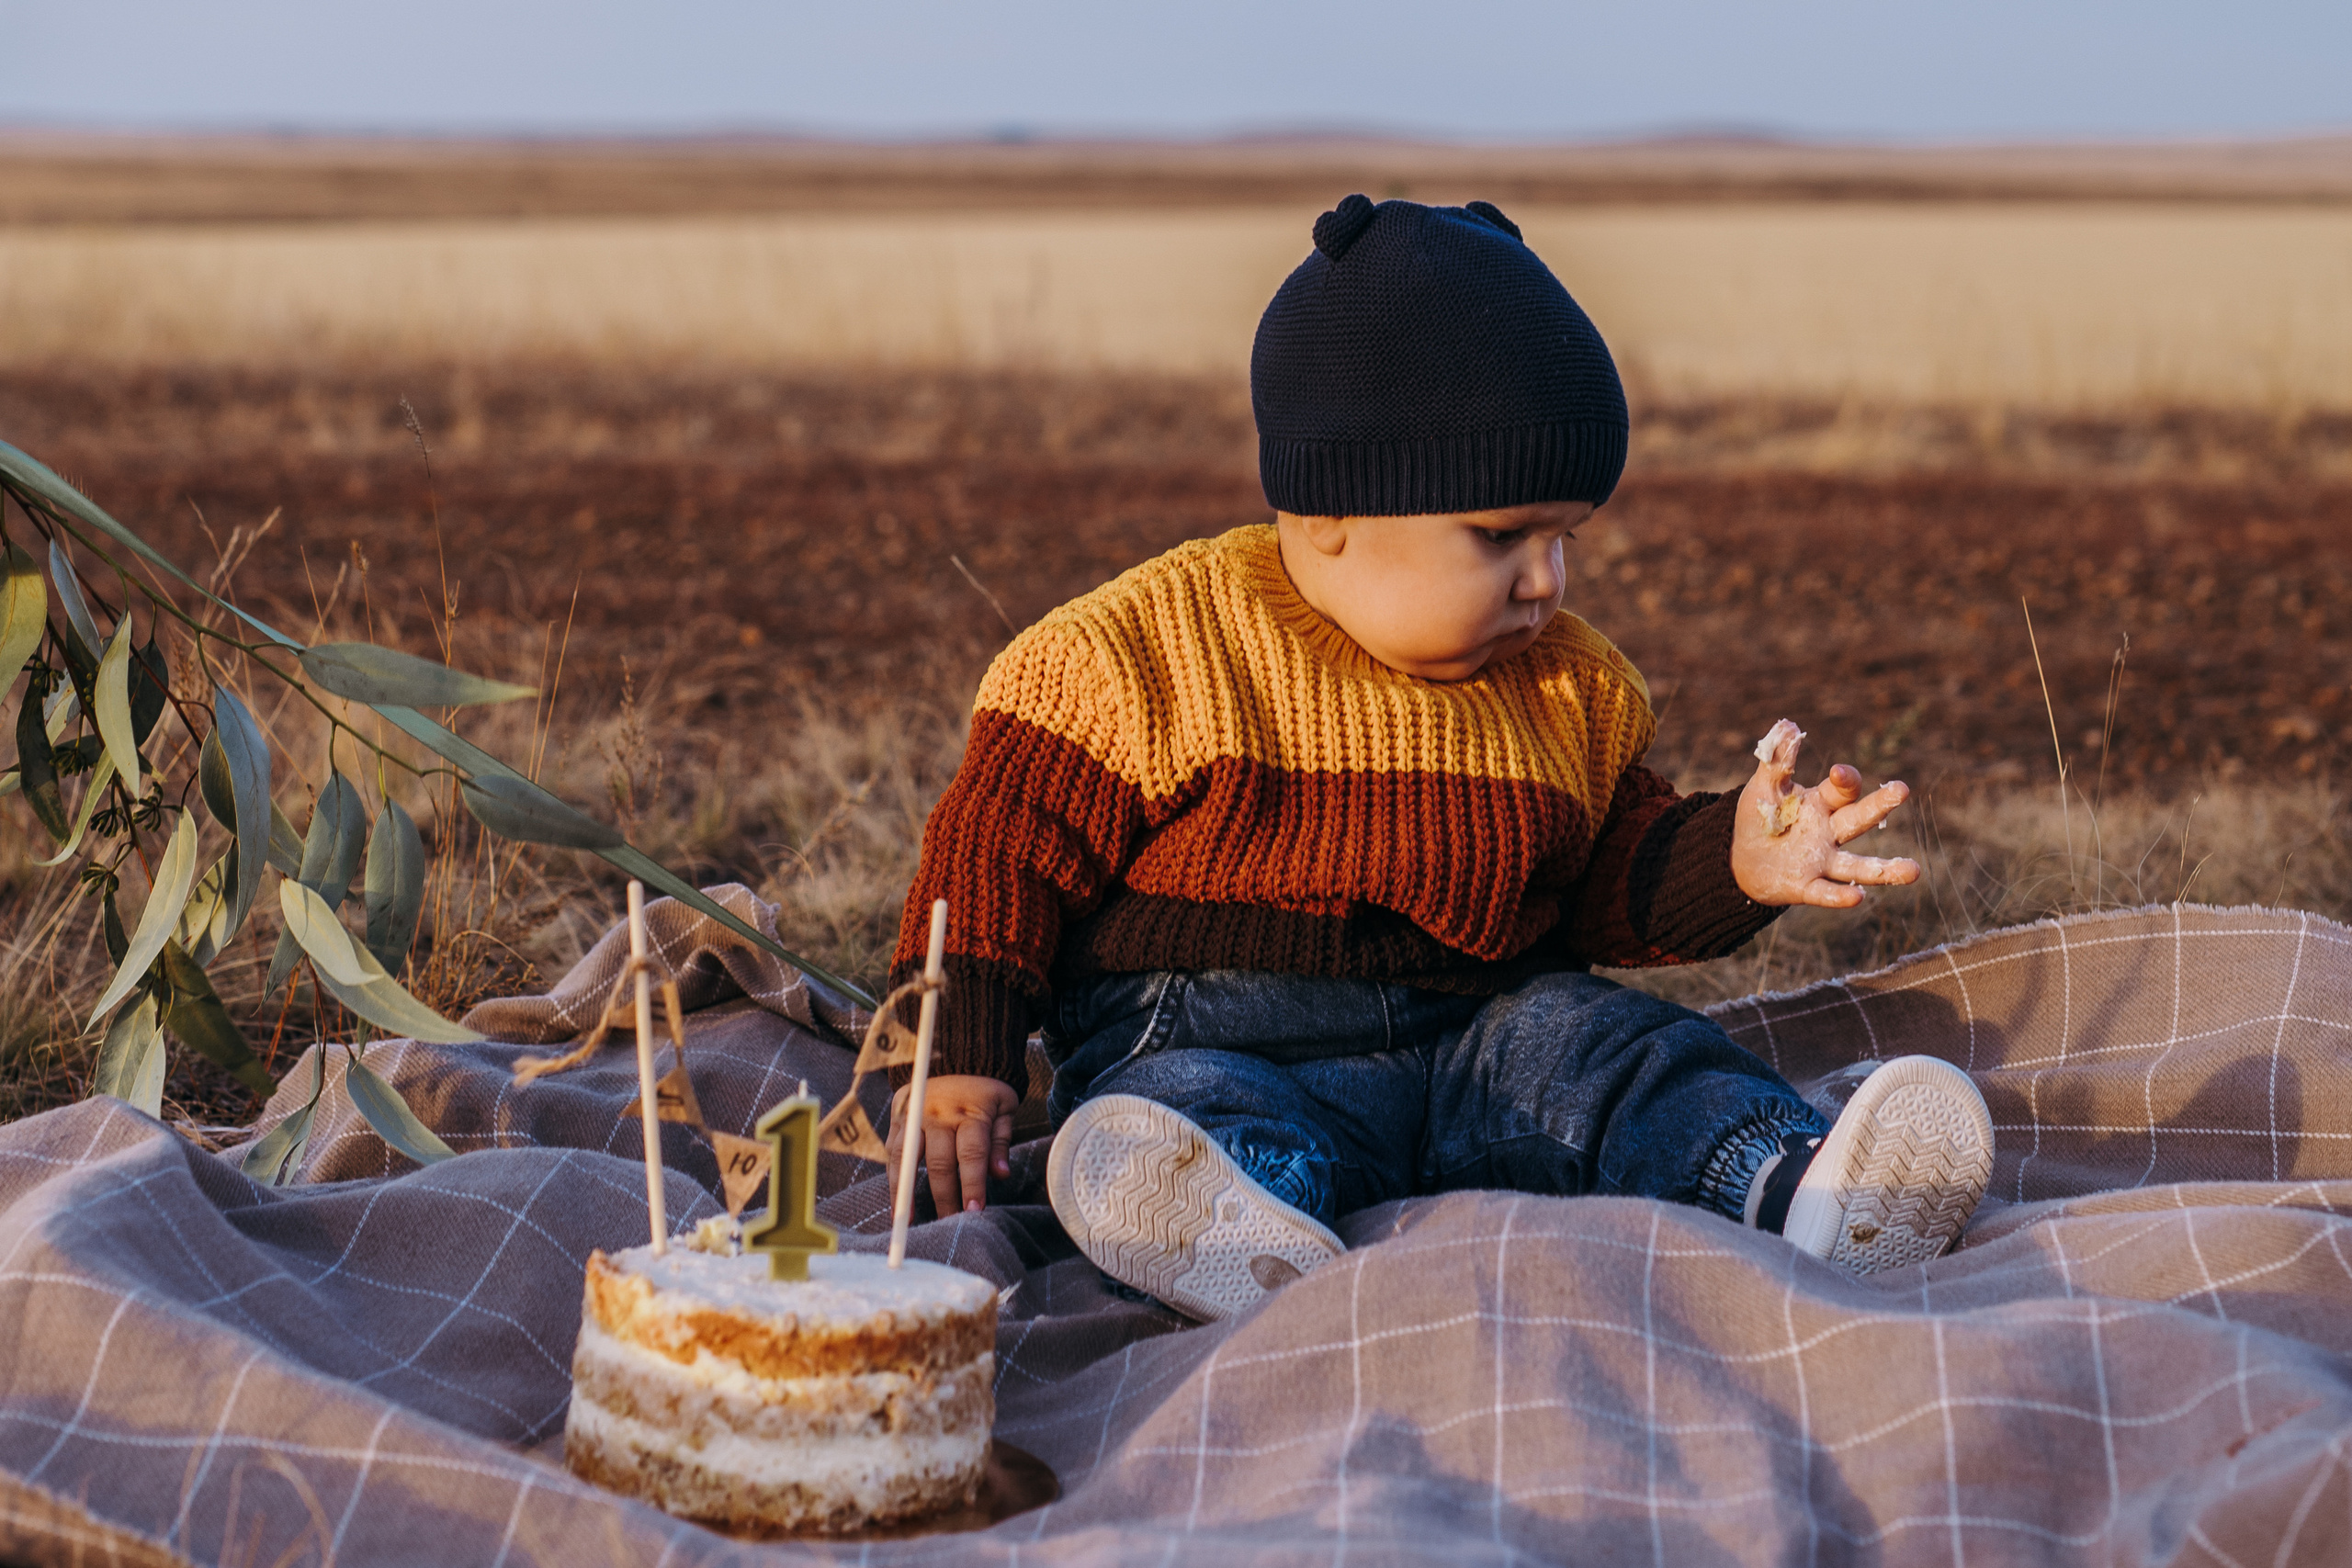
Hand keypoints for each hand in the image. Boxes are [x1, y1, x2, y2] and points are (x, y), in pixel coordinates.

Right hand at [887, 1074, 1019, 1215]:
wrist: (955, 1054)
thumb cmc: (986, 1090)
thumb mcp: (1004, 1108)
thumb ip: (1001, 1141)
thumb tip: (1001, 1175)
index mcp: (970, 1112)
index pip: (972, 1154)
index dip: (972, 1184)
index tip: (974, 1211)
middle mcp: (939, 1113)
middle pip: (940, 1163)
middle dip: (945, 1197)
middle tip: (950, 1225)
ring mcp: (915, 1113)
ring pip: (908, 1158)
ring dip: (908, 1192)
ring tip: (909, 1219)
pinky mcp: (898, 1115)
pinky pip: (892, 1150)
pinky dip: (893, 1176)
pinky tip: (897, 1200)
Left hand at [1730, 719, 1920, 907]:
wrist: (1740, 858)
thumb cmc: (1760, 818)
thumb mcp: (1763, 788)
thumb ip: (1776, 761)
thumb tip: (1787, 725)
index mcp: (1822, 804)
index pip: (1843, 790)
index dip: (1844, 779)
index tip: (1838, 772)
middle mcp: (1830, 833)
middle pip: (1860, 819)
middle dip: (1879, 805)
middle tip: (1902, 790)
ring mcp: (1822, 861)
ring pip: (1858, 866)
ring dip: (1885, 870)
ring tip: (1913, 871)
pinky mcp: (1805, 887)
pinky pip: (1826, 892)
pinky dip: (1840, 896)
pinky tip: (1857, 898)